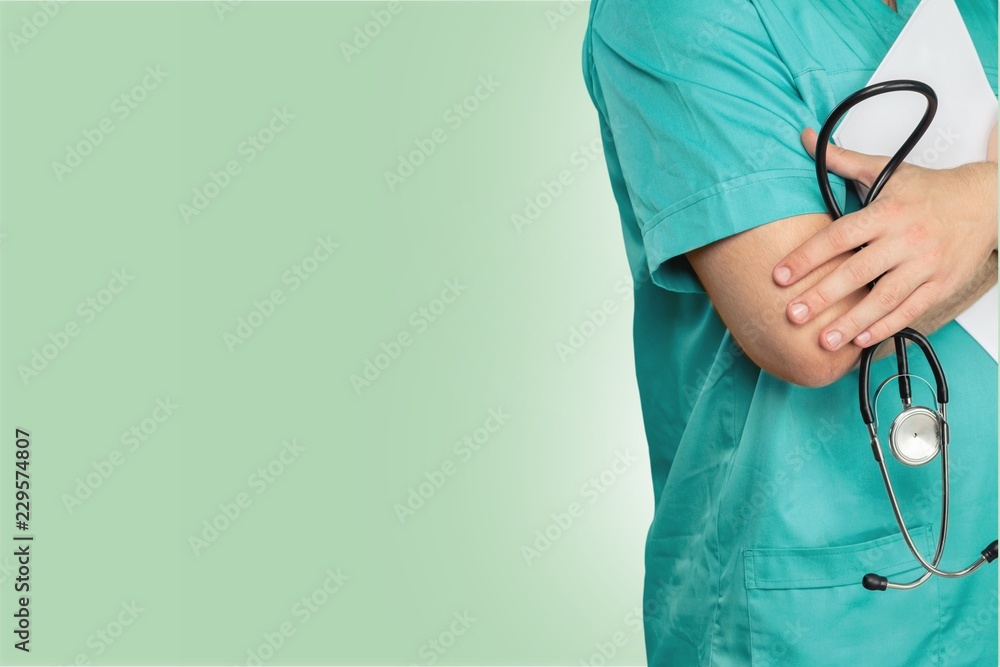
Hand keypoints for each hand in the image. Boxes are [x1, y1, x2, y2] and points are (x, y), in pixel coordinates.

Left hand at [772, 127, 998, 350]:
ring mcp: (926, 265)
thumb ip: (842, 160)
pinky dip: (886, 327)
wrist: (986, 200)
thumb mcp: (886, 169)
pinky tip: (860, 340)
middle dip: (824, 296)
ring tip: (824, 341)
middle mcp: (907, 239)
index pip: (839, 236)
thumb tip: (805, 138)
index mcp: (887, 212)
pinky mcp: (941, 284)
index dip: (807, 257)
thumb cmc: (928, 189)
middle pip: (858, 272)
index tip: (780, 275)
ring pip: (885, 298)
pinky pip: (911, 310)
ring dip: (852, 322)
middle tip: (794, 314)